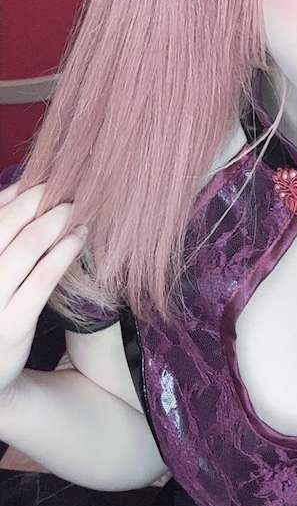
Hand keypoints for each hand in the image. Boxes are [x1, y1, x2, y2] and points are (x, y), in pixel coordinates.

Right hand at [0, 184, 85, 404]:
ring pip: (24, 249)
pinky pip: (41, 280)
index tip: (39, 180)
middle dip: (36, 202)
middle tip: (63, 187)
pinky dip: (63, 253)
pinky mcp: (12, 324)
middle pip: (4, 227)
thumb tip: (17, 188)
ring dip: (53, 223)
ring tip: (75, 209)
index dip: (13, 195)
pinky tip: (80, 238)